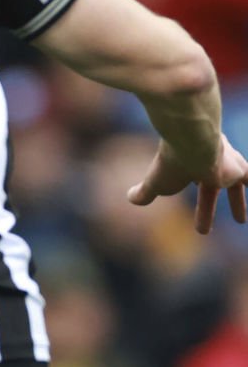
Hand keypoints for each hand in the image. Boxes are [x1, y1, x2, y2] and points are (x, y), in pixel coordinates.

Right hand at [127, 133, 247, 233]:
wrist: (189, 144)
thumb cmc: (170, 163)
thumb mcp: (154, 184)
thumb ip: (144, 193)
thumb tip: (131, 198)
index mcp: (195, 166)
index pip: (202, 185)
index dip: (205, 204)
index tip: (206, 219)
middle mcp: (215, 162)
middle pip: (223, 188)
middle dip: (234, 204)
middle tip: (241, 222)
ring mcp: (229, 165)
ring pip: (237, 185)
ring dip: (240, 203)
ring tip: (244, 218)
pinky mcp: (238, 170)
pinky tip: (246, 205)